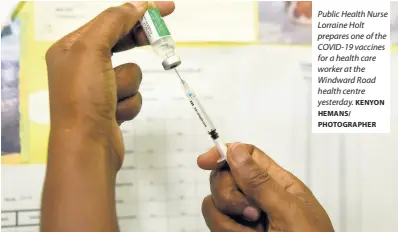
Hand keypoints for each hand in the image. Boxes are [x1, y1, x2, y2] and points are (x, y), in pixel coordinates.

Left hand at [45, 2, 173, 168]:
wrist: (87, 147)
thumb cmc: (83, 98)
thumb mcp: (92, 50)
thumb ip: (114, 22)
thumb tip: (137, 5)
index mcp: (72, 47)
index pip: (110, 20)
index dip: (138, 12)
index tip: (165, 9)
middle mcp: (83, 65)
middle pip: (121, 43)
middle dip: (136, 47)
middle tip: (159, 40)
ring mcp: (98, 88)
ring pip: (131, 73)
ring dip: (127, 85)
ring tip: (111, 98)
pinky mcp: (111, 106)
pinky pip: (133, 94)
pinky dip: (128, 103)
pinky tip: (114, 114)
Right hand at [197, 143, 333, 231]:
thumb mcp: (289, 211)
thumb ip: (260, 182)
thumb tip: (235, 149)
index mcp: (277, 183)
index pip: (246, 155)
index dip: (224, 153)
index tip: (204, 162)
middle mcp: (258, 196)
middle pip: (224, 178)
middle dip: (229, 195)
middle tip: (253, 213)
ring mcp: (245, 217)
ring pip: (215, 203)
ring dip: (228, 220)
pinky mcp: (234, 231)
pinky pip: (215, 224)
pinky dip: (226, 231)